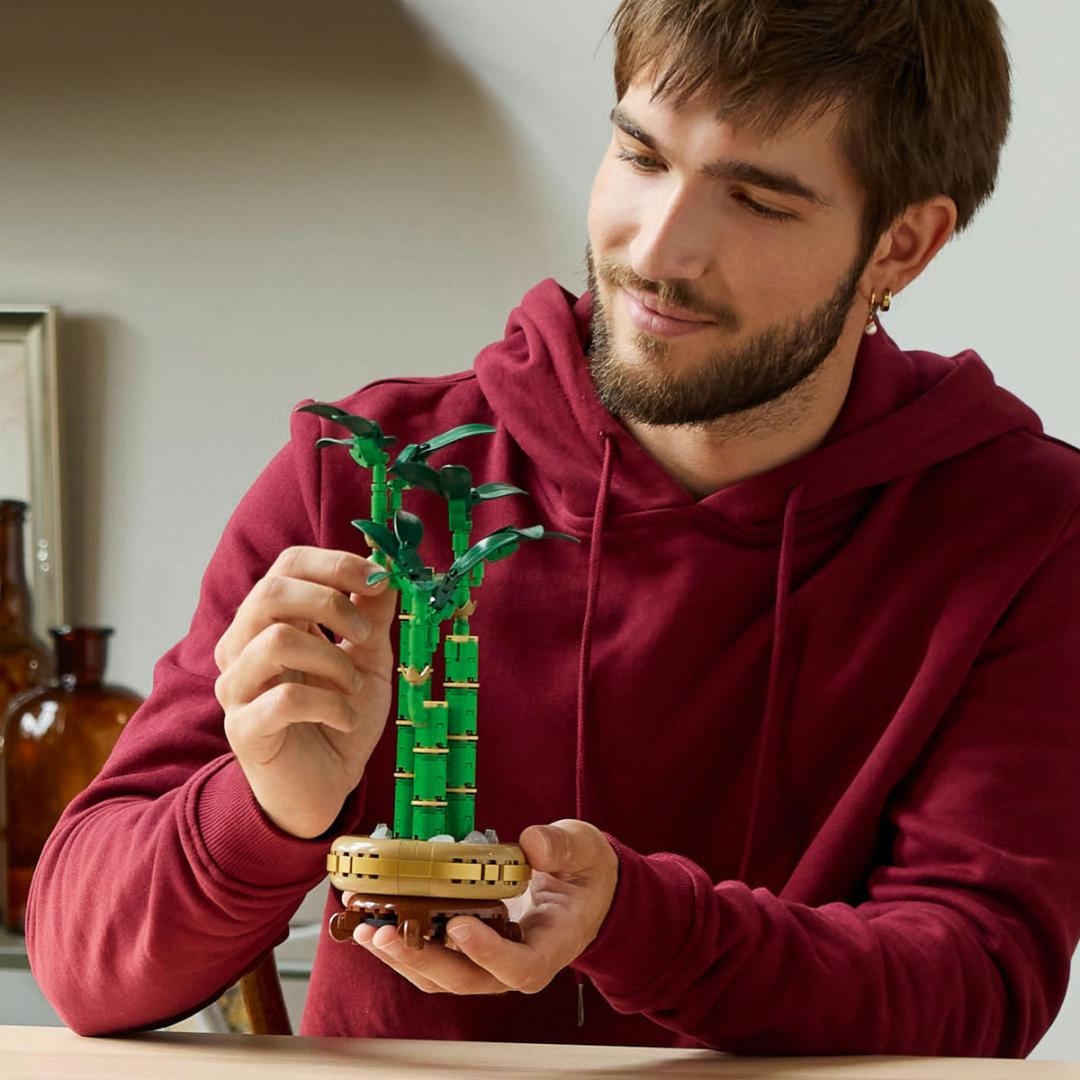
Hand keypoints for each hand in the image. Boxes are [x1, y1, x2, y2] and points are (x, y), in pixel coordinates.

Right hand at [214, 545, 397, 838]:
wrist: (324, 788)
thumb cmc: (340, 716)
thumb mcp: (369, 659)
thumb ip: (373, 615)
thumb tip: (384, 569)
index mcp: (274, 620)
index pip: (287, 565)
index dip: (334, 563)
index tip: (378, 579)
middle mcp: (244, 646)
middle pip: (270, 593)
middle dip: (331, 604)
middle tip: (366, 634)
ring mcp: (237, 687)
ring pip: (276, 641)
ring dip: (333, 659)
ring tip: (354, 685)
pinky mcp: (243, 728)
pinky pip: (283, 699)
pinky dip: (329, 704)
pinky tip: (344, 720)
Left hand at [345, 820, 617, 993]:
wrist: (585, 891)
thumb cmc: (585, 871)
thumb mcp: (585, 849)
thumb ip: (562, 847)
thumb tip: (532, 843)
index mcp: (552, 944)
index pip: (520, 966)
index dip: (487, 953)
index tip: (458, 926)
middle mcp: (518, 963)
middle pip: (468, 979)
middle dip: (423, 959)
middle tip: (384, 933)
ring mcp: (491, 962)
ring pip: (443, 977)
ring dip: (402, 958)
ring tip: (366, 931)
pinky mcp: (471, 952)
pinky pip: (434, 960)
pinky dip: (403, 946)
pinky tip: (374, 925)